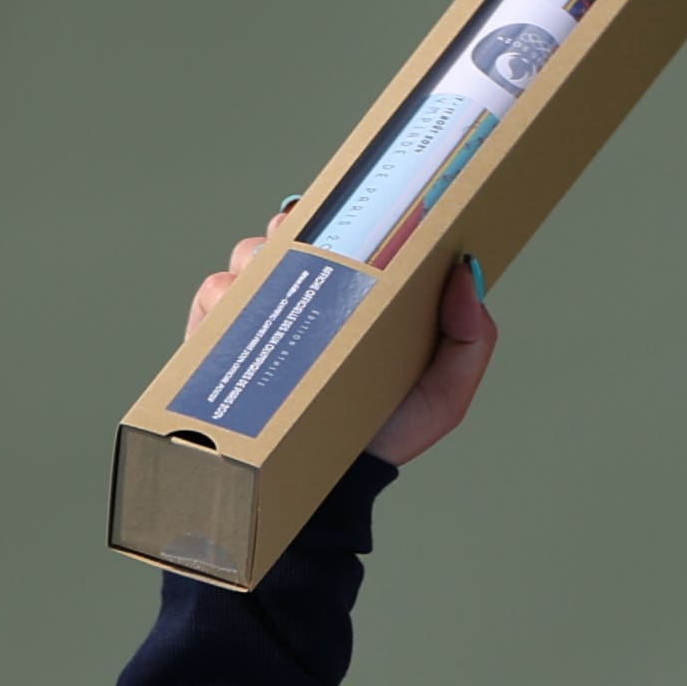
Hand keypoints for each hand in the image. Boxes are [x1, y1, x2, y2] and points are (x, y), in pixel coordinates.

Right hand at [183, 212, 499, 469]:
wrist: (333, 484)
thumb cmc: (389, 432)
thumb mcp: (447, 390)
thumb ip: (471, 336)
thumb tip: (467, 270)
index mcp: (358, 289)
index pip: (347, 225)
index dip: (351, 206)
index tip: (368, 201)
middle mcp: (306, 288)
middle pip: (293, 225)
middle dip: (305, 225)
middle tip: (330, 248)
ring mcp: (260, 306)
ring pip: (251, 250)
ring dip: (268, 258)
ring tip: (296, 289)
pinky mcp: (218, 332)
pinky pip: (215, 290)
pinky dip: (230, 295)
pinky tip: (254, 316)